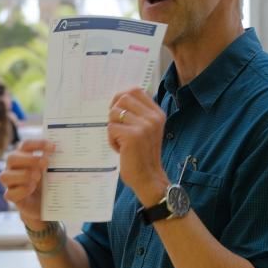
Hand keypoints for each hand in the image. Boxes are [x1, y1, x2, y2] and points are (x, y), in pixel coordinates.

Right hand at [0, 139, 54, 229]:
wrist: (47, 204)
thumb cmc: (48, 183)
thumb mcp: (52, 171)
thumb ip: (55, 162)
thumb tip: (66, 153)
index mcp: (23, 157)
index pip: (26, 145)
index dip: (38, 144)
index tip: (53, 147)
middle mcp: (13, 168)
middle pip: (11, 158)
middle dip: (29, 159)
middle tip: (45, 163)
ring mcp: (10, 183)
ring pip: (5, 176)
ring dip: (23, 175)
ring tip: (37, 177)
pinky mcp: (12, 197)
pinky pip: (9, 194)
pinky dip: (22, 190)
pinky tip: (32, 188)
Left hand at [107, 87, 169, 205]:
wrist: (148, 178)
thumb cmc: (142, 154)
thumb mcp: (146, 129)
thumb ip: (137, 113)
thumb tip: (117, 97)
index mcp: (157, 113)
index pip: (136, 90)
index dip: (121, 97)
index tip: (118, 110)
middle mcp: (153, 117)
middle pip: (123, 98)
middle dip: (114, 112)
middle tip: (117, 128)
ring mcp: (144, 126)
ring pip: (114, 113)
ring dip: (112, 128)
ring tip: (121, 141)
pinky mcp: (132, 136)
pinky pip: (110, 128)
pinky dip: (111, 140)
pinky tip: (120, 149)